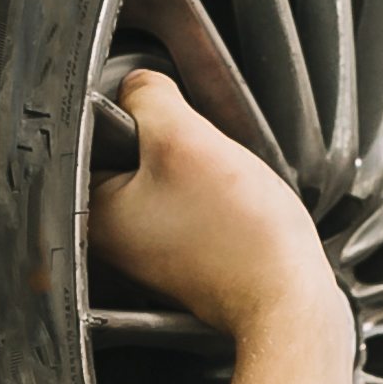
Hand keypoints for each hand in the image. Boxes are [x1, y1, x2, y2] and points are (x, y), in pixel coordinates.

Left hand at [89, 71, 337, 339]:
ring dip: (192, 172)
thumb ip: (148, 96)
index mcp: (95, 213)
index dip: (140, 116)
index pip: (97, 133)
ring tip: (219, 191)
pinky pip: (187, 209)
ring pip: (162, 180)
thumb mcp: (185, 139)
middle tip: (203, 163)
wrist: (287, 299)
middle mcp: (110, 241)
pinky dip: (207, 201)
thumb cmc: (240, 236)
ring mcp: (147, 255)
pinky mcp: (181, 261)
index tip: (174, 131)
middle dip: (170, 144)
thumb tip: (136, 84)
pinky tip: (228, 210)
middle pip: (130, 155)